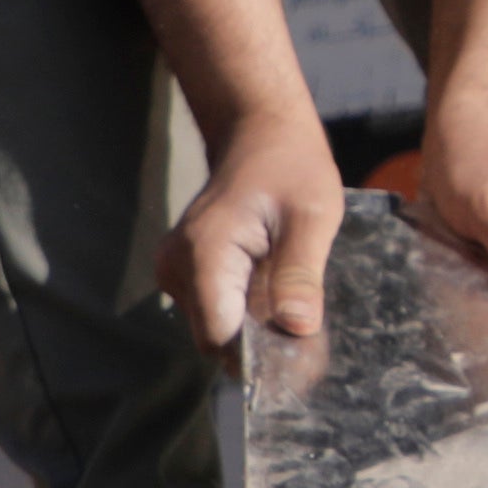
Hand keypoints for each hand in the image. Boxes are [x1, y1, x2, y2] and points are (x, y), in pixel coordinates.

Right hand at [169, 106, 350, 354]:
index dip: (260, 353)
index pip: (220, 336)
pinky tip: (274, 289)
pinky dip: (246, 312)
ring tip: (293, 298)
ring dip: (255, 327)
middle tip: (307, 326)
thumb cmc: (290, 167)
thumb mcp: (313, 216)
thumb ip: (301, 274)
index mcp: (204, 253)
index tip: (300, 352)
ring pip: (216, 328)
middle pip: (216, 338)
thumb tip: (297, 328)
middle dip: (261, 343)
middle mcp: (177, 266)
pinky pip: (215, 310)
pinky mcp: (184, 273)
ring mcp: (175, 270)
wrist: (260, 134)